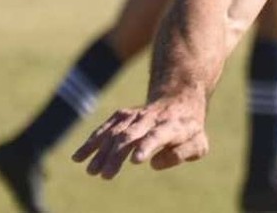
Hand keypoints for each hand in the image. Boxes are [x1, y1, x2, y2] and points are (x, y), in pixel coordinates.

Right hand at [72, 94, 209, 178]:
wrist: (180, 100)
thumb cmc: (189, 130)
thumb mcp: (198, 144)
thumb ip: (182, 153)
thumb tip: (155, 163)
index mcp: (173, 126)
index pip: (158, 134)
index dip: (147, 146)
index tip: (135, 160)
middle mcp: (152, 118)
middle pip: (131, 134)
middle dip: (117, 154)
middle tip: (106, 175)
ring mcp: (136, 115)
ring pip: (115, 132)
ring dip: (101, 151)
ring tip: (92, 171)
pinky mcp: (124, 116)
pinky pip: (106, 127)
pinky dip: (92, 141)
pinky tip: (78, 157)